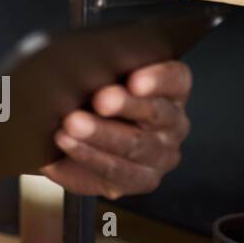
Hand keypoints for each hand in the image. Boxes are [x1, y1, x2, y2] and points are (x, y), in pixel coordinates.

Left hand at [39, 60, 191, 198]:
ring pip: (136, 144)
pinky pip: (119, 170)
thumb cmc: (88, 98)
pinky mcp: (143, 179)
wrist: (69, 140)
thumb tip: (77, 63)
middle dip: (126, 105)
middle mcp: (171, 121)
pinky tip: (69, 143)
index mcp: (168, 89)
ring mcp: (161, 153)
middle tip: (100, 100)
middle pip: (156, 112)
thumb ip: (97, 69)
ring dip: (102, 134)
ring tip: (73, 124)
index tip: (135, 81)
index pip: (175, 79)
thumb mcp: (94, 78)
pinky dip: (89, 155)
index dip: (158, 79)